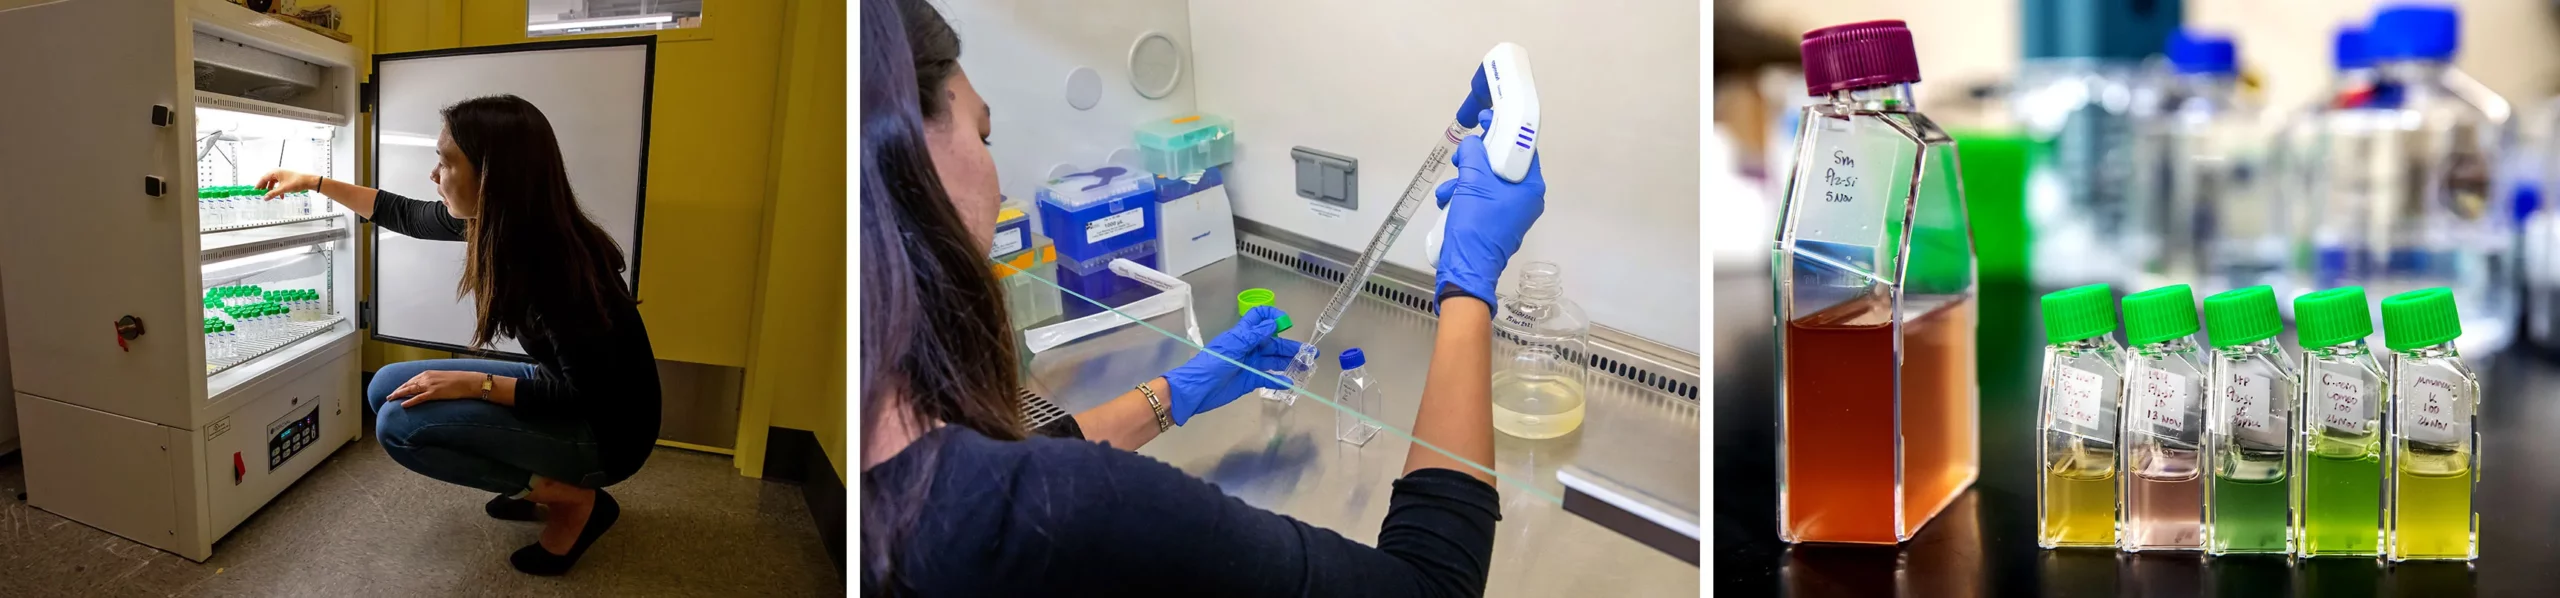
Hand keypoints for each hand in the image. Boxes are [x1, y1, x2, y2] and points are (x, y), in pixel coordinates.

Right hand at [256, 169, 321, 199]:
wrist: (309, 181)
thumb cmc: (296, 182)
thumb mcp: (283, 189)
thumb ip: (273, 193)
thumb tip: (265, 198)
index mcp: (275, 172)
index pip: (263, 178)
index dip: (258, 185)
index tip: (255, 191)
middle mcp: (277, 172)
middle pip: (267, 180)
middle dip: (264, 188)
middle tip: (261, 194)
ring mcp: (282, 175)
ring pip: (273, 183)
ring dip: (272, 190)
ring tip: (270, 196)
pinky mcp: (286, 179)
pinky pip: (279, 184)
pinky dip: (278, 190)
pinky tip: (281, 197)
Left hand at [388, 370, 489, 407]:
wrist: (469, 382)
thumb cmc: (459, 380)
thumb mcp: (443, 378)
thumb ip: (433, 381)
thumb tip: (429, 387)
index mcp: (428, 373)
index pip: (411, 380)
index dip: (402, 386)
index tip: (396, 391)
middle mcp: (426, 378)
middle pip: (407, 384)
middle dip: (397, 390)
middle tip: (389, 397)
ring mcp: (430, 385)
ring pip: (410, 390)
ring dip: (399, 395)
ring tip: (391, 399)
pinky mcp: (434, 393)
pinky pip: (419, 398)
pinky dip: (410, 401)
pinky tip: (403, 404)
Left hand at [1162, 306, 1310, 424]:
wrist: (1196, 390)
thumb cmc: (1212, 364)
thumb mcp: (1233, 347)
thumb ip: (1253, 336)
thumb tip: (1273, 323)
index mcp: (1242, 334)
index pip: (1259, 318)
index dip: (1273, 317)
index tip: (1286, 323)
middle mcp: (1249, 347)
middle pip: (1273, 342)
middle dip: (1290, 346)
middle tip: (1310, 353)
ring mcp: (1250, 364)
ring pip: (1273, 360)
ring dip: (1289, 362)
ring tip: (1306, 366)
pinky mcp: (1249, 380)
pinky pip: (1267, 378)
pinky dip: (1279, 380)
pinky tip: (1290, 382)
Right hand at [1432, 108, 1546, 312]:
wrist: (1466, 267)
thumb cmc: (1476, 225)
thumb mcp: (1472, 181)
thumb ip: (1473, 153)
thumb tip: (1472, 143)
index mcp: (1530, 188)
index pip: (1522, 148)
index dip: (1502, 132)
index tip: (1487, 120)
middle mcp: (1525, 200)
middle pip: (1501, 164)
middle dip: (1476, 159)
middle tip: (1462, 156)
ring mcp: (1510, 213)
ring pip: (1486, 181)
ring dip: (1464, 179)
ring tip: (1450, 187)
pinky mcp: (1494, 222)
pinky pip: (1480, 198)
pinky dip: (1463, 195)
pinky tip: (1449, 201)